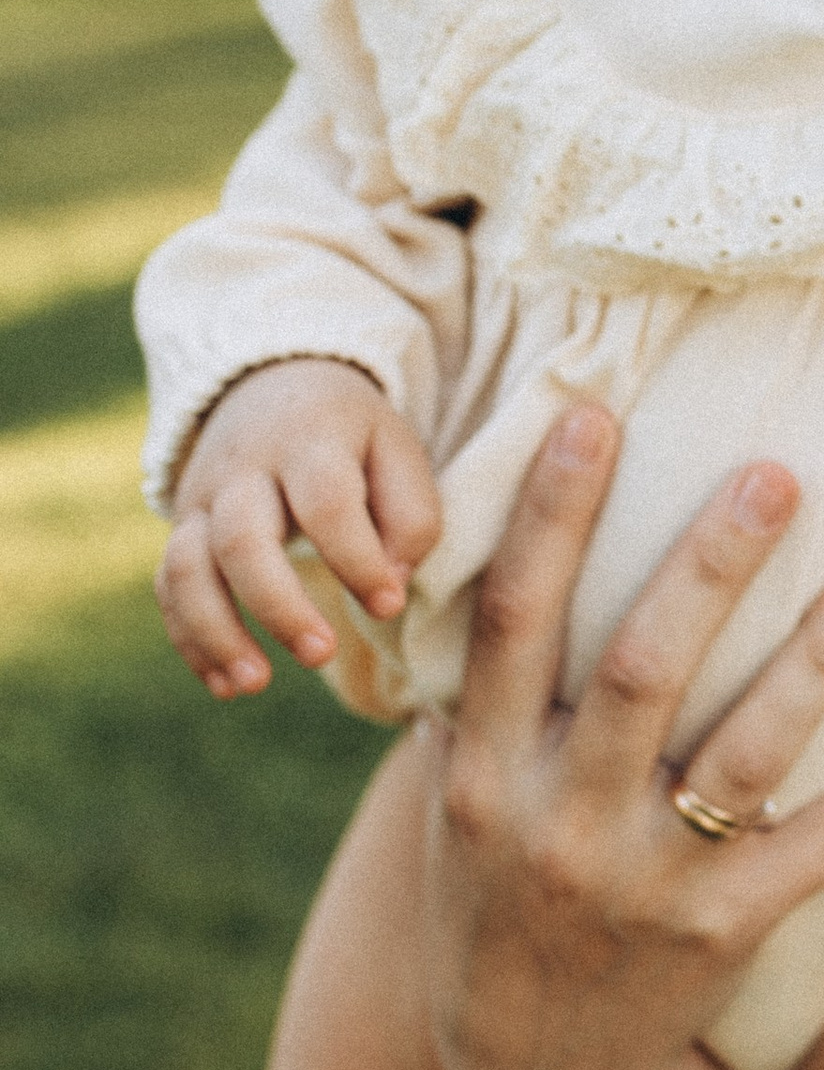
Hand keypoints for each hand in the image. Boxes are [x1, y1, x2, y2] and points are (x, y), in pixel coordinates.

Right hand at [157, 357, 441, 696]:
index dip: (357, 558)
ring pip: (186, 567)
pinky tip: (225, 686)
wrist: (274, 383)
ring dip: (215, 632)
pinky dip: (189, 640)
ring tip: (254, 684)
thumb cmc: (352, 436)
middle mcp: (244, 469)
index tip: (389, 604)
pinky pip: (168, 587)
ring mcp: (203, 499)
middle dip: (278, 604)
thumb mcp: (397, 451)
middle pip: (242, 537)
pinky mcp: (182, 528)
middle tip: (322, 653)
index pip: (327, 503)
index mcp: (311, 441)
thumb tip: (389, 586)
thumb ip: (410, 517)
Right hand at [422, 406, 823, 1069]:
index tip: (594, 414)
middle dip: (708, 566)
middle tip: (777, 467)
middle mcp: (559, 824)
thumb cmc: (494, 905)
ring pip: (743, 750)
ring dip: (819, 654)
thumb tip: (523, 539)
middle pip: (637, 668)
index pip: (511, 622)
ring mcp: (645, 884)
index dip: (550, 517)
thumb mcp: (463, 803)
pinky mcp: (723, 935)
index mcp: (484, 776)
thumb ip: (495, 696)